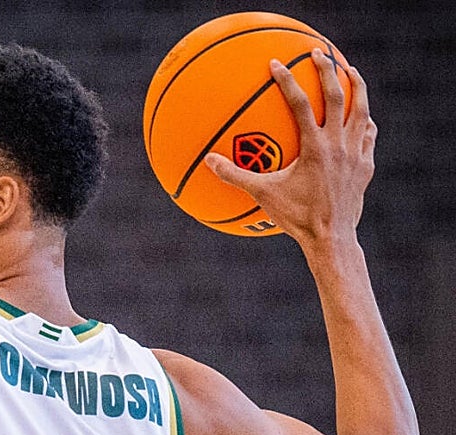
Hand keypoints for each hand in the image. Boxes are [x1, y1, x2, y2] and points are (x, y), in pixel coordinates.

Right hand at [205, 49, 375, 243]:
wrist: (331, 238)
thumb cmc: (295, 217)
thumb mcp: (262, 195)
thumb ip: (235, 176)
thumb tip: (208, 161)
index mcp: (314, 147)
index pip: (300, 103)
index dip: (287, 81)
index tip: (276, 64)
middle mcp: (338, 144)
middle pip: (337, 96)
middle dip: (328, 70)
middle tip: (319, 53)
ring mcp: (356, 153)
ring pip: (361, 110)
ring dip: (356, 87)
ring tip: (350, 71)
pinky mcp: (365, 165)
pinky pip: (369, 135)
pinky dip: (364, 121)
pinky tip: (361, 117)